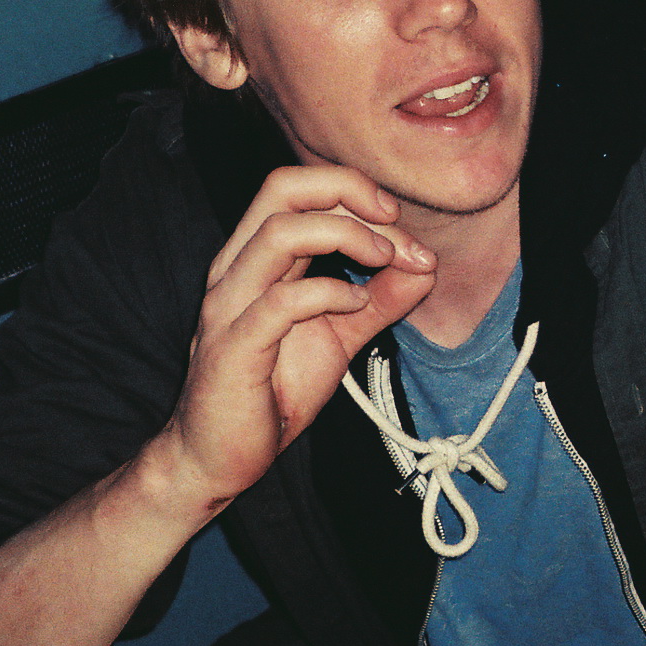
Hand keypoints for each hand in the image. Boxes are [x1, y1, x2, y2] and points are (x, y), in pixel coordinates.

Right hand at [148, 166, 436, 509]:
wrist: (219, 456)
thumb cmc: (272, 390)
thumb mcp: (340, 334)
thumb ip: (381, 298)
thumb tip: (426, 265)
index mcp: (256, 258)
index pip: (297, 188)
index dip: (353, 190)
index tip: (400, 225)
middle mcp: (235, 269)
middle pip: (282, 188)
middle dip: (347, 191)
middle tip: (394, 221)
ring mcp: (229, 306)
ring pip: (279, 233)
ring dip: (345, 235)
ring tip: (385, 259)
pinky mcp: (234, 348)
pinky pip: (281, 302)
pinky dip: (328, 292)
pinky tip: (357, 304)